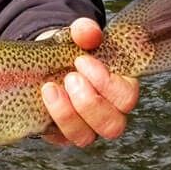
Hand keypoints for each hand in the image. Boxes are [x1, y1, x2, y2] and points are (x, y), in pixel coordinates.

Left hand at [40, 17, 138, 146]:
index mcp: (120, 89)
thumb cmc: (70, 50)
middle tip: (69, 77)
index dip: (106, 83)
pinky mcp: (64, 133)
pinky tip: (44, 98)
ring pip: (87, 136)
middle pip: (113, 124)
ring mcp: (86, 127)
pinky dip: (52, 118)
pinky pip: (62, 138)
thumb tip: (89, 32)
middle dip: (89, 102)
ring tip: (51, 88)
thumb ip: (85, 31)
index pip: (126, 96)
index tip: (81, 60)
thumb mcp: (76, 36)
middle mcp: (108, 113)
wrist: (47, 62)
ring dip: (68, 114)